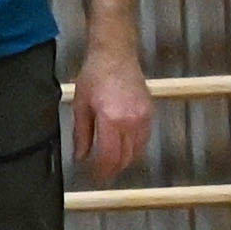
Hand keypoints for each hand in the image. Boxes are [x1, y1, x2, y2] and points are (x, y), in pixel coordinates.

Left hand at [70, 47, 154, 180]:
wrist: (115, 53)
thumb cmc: (95, 75)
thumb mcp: (81, 105)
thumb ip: (82, 134)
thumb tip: (81, 156)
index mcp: (111, 119)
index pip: (109, 157)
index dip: (101, 171)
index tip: (94, 177)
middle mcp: (131, 121)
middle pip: (125, 158)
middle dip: (112, 170)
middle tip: (101, 175)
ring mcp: (143, 117)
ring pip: (137, 151)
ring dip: (124, 161)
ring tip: (111, 164)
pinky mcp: (149, 112)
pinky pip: (144, 139)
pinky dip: (134, 148)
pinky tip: (123, 148)